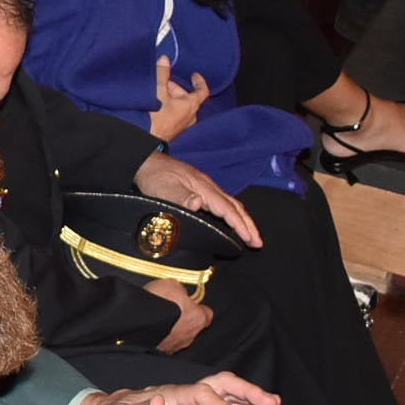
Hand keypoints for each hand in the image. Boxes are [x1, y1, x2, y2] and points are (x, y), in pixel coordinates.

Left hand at [132, 149, 258, 245]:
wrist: (146, 161)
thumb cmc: (154, 176)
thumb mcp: (163, 188)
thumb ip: (181, 197)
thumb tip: (200, 204)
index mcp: (203, 188)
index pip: (227, 208)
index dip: (240, 225)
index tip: (251, 239)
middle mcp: (208, 187)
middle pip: (235, 206)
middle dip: (248, 224)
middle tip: (258, 242)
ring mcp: (205, 188)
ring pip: (230, 204)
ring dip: (242, 220)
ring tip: (251, 236)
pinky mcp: (200, 189)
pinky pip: (223, 203)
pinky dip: (232, 215)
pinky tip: (232, 223)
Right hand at [144, 58, 211, 144]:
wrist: (146, 141)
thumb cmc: (155, 118)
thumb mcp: (158, 90)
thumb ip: (162, 74)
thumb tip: (165, 60)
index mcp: (190, 106)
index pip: (202, 91)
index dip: (199, 81)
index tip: (195, 75)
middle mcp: (189, 117)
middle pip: (187, 97)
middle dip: (176, 88)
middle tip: (163, 82)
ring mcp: (181, 125)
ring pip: (180, 107)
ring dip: (170, 98)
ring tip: (156, 93)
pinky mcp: (172, 131)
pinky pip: (174, 115)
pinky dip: (167, 107)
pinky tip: (154, 106)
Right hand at [144, 280, 212, 352]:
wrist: (140, 322)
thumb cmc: (159, 304)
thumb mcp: (172, 284)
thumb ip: (180, 290)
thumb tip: (180, 291)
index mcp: (198, 317)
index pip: (206, 313)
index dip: (198, 307)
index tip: (192, 302)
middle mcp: (190, 334)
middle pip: (193, 326)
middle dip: (184, 318)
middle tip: (173, 308)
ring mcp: (176, 345)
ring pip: (179, 336)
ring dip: (172, 328)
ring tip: (160, 318)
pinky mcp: (162, 351)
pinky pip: (165, 343)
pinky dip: (161, 336)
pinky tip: (153, 327)